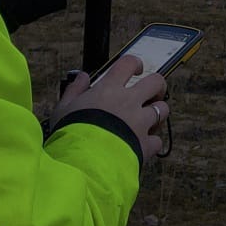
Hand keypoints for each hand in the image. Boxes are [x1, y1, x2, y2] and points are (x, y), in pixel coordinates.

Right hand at [50, 60, 168, 163]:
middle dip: (158, 86)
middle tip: (152, 93)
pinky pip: (157, 141)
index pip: (128, 63)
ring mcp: (140, 123)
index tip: (136, 69)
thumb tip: (82, 76)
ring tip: (148, 121)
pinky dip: (152, 144)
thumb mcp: (63, 108)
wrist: (81, 162)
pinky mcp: (145, 145)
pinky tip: (142, 146)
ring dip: (158, 114)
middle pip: (156, 82)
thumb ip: (74, 90)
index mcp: (109, 89)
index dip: (135, 63)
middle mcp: (129, 102)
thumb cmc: (68, 134)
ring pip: (163, 110)